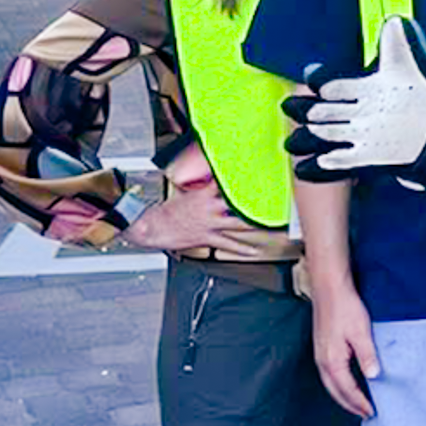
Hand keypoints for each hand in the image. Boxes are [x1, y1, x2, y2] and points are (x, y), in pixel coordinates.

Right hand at [126, 183, 267, 257]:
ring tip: (272, 225)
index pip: (226, 183)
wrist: (152, 227)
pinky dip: (242, 248)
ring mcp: (210, 224)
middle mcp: (210, 208)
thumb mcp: (185, 194)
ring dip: (256, 225)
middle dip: (256, 203)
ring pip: (238, 224)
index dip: (243, 179)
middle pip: (238, 204)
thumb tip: (211, 180)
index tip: (258, 175)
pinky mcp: (207, 238)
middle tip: (273, 201)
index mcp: (204, 195)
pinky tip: (254, 251)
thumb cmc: (167, 211)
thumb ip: (202, 189)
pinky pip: (228, 244)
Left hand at [283, 17, 425, 181]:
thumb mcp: (414, 63)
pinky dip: (319, 164)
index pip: (331, 82)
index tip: (310, 75)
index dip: (316, 78)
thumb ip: (398, 40)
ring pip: (325, 134)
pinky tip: (307, 165)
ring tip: (293, 138)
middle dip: (303, 110)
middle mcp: (365, 112)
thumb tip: (393, 20)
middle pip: (322, 111)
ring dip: (305, 137)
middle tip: (290, 107)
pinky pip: (338, 161)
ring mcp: (366, 137)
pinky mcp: (371, 159)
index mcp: (371, 87)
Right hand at [308, 277, 378, 417]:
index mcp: (332, 360)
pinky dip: (339, 385)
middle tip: (366, 415)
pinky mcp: (322, 349)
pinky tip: (348, 383)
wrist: (329, 289)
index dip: (360, 403)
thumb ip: (367, 356)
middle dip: (351, 405)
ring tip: (358, 404)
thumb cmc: (345, 308)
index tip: (373, 412)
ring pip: (331, 385)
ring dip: (344, 397)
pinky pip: (329, 375)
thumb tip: (373, 377)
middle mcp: (322, 361)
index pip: (348, 390)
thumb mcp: (361, 332)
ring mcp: (320, 355)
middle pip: (336, 392)